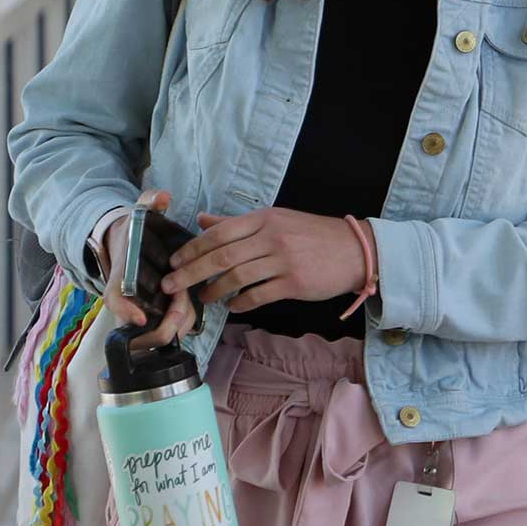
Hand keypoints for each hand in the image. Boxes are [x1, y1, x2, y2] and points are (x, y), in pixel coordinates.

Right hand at [101, 189, 194, 350]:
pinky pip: (163, 327)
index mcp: (121, 275)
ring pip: (153, 330)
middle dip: (163, 322)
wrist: (123, 241)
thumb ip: (150, 202)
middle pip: (139, 323)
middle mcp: (127, 295)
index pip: (115, 298)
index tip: (142, 318)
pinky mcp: (150, 311)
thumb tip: (163, 196)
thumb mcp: (138, 211)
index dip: (125, 310)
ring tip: (188, 312)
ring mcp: (137, 306)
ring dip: (173, 326)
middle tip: (181, 311)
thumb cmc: (134, 230)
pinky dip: (177, 326)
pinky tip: (190, 315)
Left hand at [159, 208, 370, 312]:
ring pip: (237, 277)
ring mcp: (284, 261)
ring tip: (203, 297)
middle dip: (190, 272)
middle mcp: (272, 237)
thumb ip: (237, 222)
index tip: (173, 261)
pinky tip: (233, 306)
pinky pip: (259, 295)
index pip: (218, 232)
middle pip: (221, 256)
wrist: (355, 250)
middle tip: (171, 285)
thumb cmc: (313, 235)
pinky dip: (241, 302)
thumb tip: (203, 219)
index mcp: (264, 219)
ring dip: (214, 290)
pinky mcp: (295, 283)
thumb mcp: (276, 219)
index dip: (191, 249)